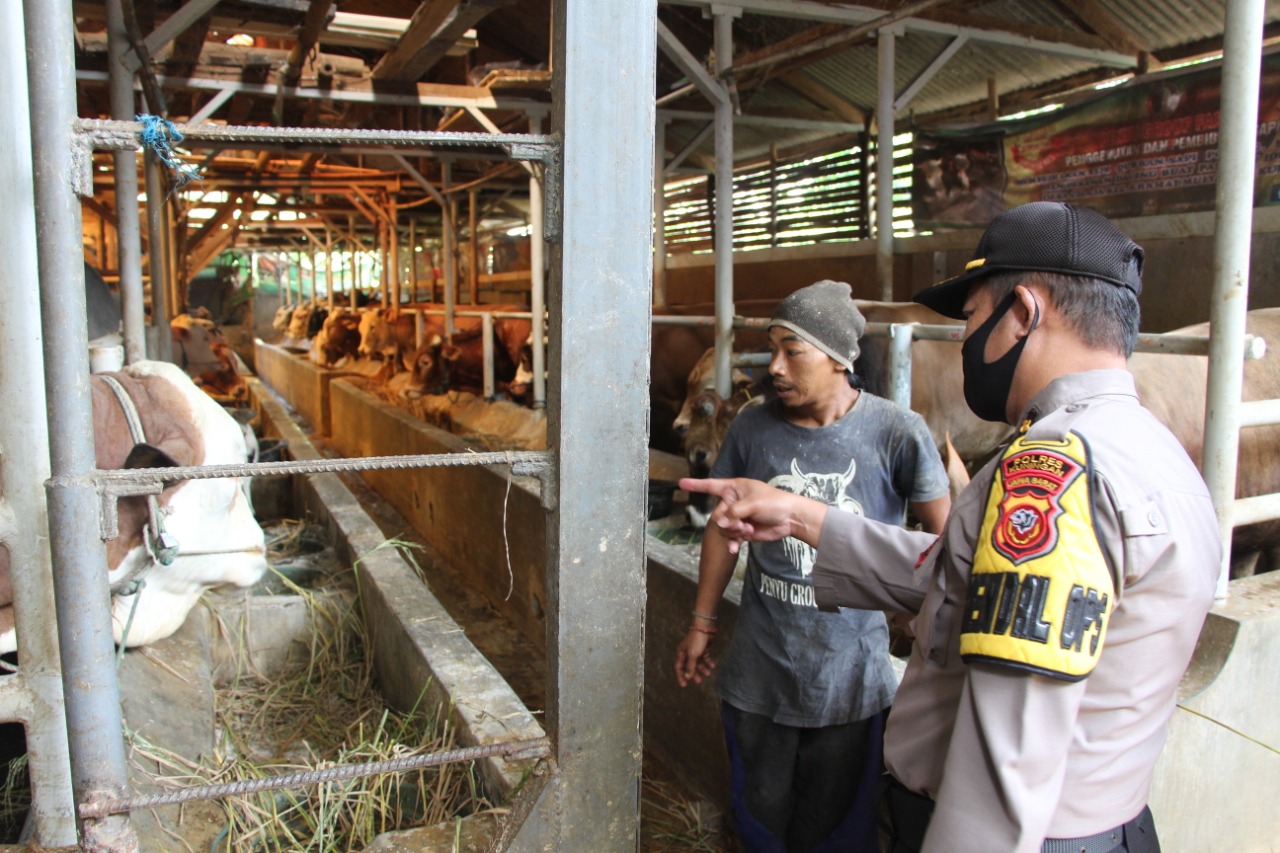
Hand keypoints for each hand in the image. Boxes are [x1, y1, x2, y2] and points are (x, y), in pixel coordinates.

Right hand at [675, 628, 716, 686]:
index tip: (684, 685)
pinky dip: (708, 662)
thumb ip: (690, 666)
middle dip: (694, 674)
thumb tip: (687, 677)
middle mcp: (687, 653)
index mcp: (681, 654)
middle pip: (689, 667)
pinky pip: (704, 658)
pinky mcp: (702, 648)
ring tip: (709, 673)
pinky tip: (712, 665)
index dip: (681, 676)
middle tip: (699, 681)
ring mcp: (695, 651)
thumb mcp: (692, 655)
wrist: (705, 627)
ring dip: (702, 669)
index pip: (679, 668)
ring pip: (698, 663)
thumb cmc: (696, 641)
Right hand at [679, 477, 827, 553]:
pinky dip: (732, 543)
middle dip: (727, 522)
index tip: (680, 483)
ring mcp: (738, 517)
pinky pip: (730, 538)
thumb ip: (734, 512)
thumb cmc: (774, 503)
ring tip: (748, 531)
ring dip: (733, 532)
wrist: (791, 519)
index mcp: (735, 488)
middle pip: (717, 514)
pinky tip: (735, 549)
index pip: (711, 485)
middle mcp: (733, 502)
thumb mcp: (753, 503)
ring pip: (723, 528)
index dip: (696, 485)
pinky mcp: (743, 530)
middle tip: (742, 524)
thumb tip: (720, 522)